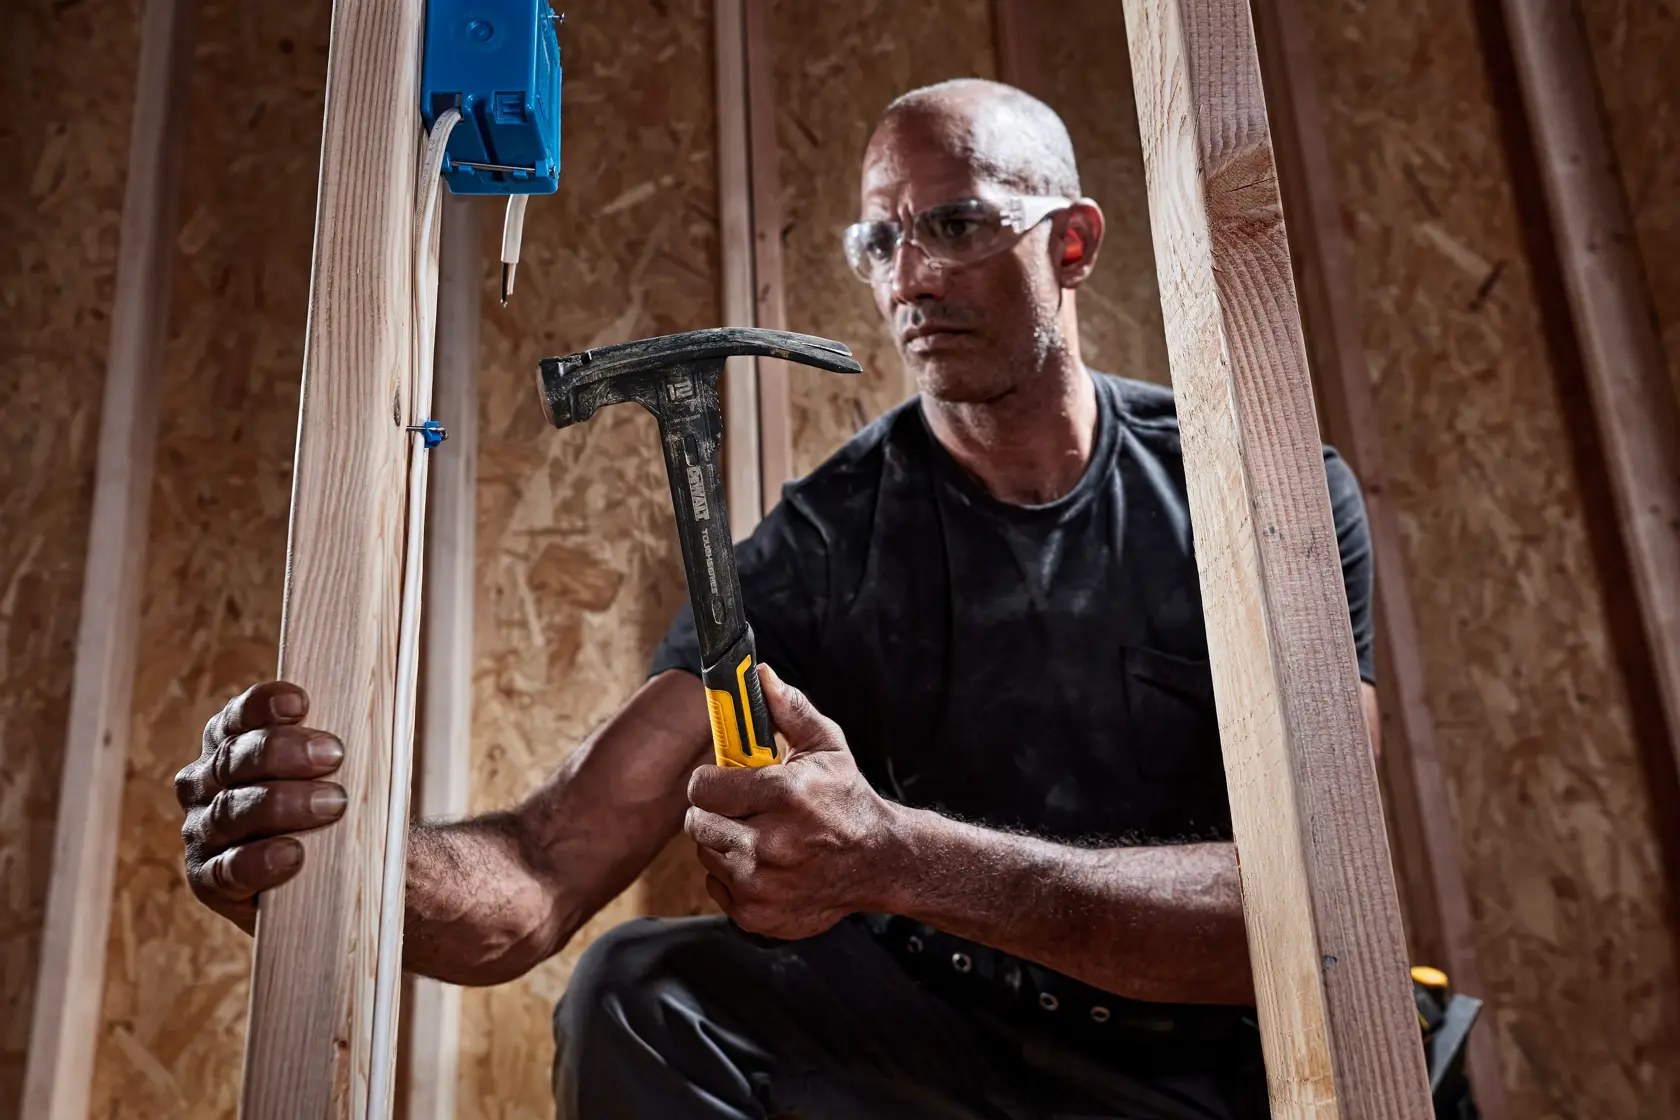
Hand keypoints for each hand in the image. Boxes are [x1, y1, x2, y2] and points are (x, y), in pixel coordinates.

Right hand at [174, 682, 346, 932]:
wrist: (335, 873)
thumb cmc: (336, 806)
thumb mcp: (335, 770)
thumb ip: (332, 745)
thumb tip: (369, 714)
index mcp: (231, 743)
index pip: (238, 715)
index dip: (263, 705)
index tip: (300, 703)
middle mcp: (205, 782)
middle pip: (233, 759)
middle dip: (282, 752)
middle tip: (333, 755)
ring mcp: (203, 831)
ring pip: (229, 811)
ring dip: (281, 804)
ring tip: (332, 804)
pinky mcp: (208, 880)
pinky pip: (226, 870)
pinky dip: (259, 861)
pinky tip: (292, 854)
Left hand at [684, 664, 904, 939]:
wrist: (879, 862)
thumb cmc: (847, 800)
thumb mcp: (826, 747)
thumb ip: (789, 710)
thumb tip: (758, 675)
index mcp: (784, 795)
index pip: (704, 787)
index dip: (710, 781)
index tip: (723, 780)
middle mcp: (770, 843)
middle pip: (697, 823)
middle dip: (714, 812)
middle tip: (738, 808)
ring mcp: (762, 884)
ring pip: (706, 854)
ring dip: (723, 843)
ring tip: (756, 835)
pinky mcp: (757, 915)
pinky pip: (717, 887)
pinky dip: (733, 876)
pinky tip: (764, 864)